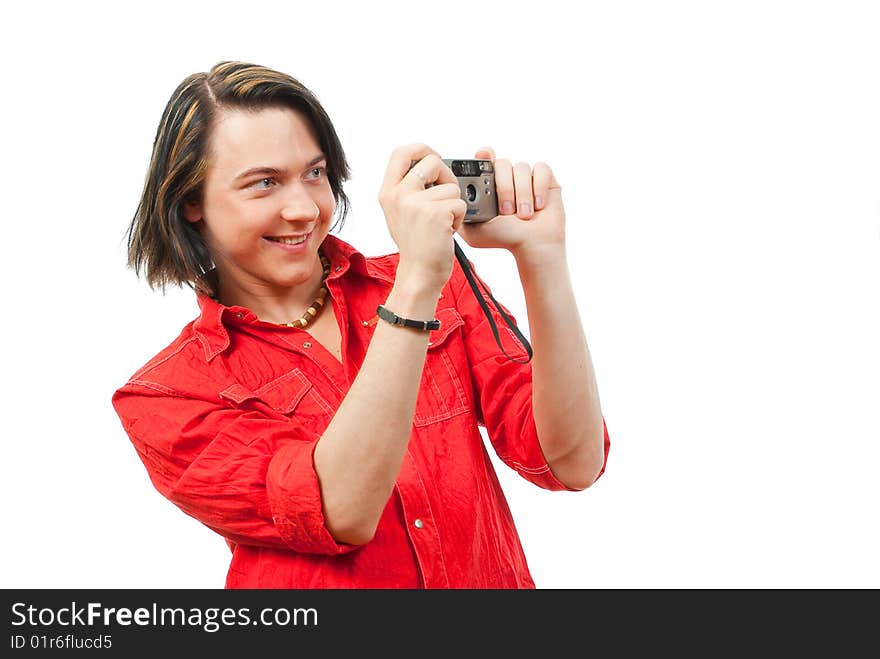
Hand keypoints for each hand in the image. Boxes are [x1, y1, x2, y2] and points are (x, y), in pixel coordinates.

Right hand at [378, 144, 467, 289]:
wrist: (419, 274)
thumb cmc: (416, 245)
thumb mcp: (401, 212)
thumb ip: (409, 187)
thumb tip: (431, 162)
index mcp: (388, 192)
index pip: (401, 152)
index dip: (421, 149)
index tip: (433, 158)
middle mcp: (399, 195)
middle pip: (433, 161)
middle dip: (447, 178)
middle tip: (445, 198)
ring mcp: (417, 203)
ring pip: (451, 187)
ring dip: (453, 205)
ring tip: (441, 224)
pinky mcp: (436, 214)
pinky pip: (460, 204)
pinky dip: (458, 219)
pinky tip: (446, 232)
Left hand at [455, 147, 565, 261]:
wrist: (531, 246)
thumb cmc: (504, 238)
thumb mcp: (473, 230)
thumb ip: (460, 212)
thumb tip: (450, 198)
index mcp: (488, 182)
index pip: (484, 157)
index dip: (484, 155)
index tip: (483, 157)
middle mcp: (507, 176)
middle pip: (502, 163)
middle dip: (504, 188)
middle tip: (506, 211)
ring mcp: (526, 176)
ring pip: (522, 168)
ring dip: (522, 194)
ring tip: (523, 215)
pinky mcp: (545, 178)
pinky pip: (541, 170)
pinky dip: (539, 188)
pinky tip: (538, 206)